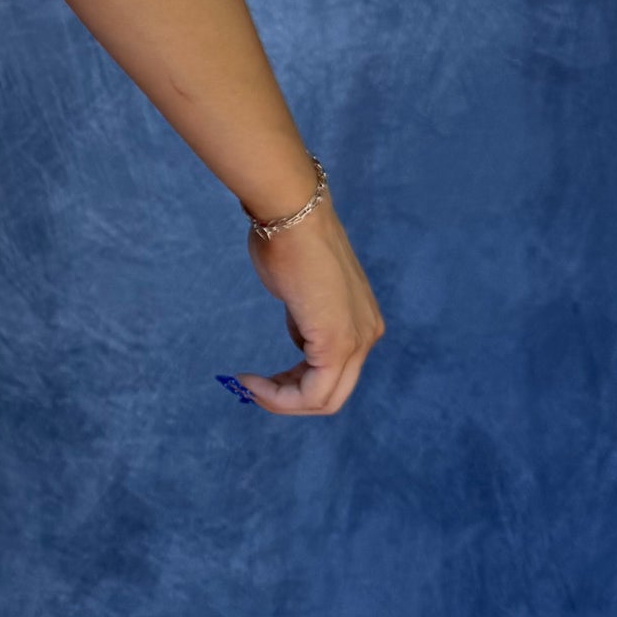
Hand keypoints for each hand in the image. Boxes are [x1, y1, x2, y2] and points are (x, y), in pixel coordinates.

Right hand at [232, 198, 383, 414]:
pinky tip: (251, 381)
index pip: (334, 375)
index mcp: (363, 323)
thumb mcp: (303, 293)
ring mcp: (356, 341)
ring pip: (322, 400)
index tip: (258, 377)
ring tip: (249, 386)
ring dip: (280, 400)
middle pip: (331, 396)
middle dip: (287, 399)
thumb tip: (303, 336)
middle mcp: (367, 336)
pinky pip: (310, 393)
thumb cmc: (289, 242)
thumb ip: (307, 319)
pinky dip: (278, 396)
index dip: (293, 385)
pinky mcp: (337, 344)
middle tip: (251, 388)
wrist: (292, 216)